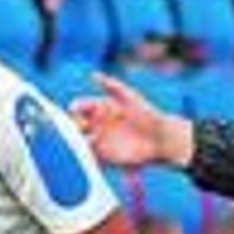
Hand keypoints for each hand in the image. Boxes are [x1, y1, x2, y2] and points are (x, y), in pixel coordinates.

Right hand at [72, 73, 189, 167]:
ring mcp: (100, 141)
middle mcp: (97, 125)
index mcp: (100, 108)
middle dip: (72, 126)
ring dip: (79, 143)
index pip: (80, 107)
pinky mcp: (105, 157)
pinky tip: (91, 154)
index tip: (74, 109)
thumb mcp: (131, 97)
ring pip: (81, 142)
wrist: (161, 139)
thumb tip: (93, 74)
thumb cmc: (148, 114)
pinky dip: (88, 158)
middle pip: (76, 125)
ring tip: (87, 141)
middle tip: (77, 127)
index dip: (75, 108)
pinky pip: (91, 158)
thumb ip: (113, 86)